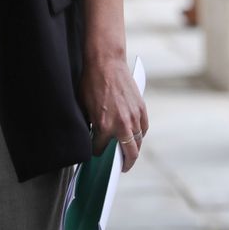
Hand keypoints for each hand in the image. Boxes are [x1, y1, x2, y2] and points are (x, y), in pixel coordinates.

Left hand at [80, 52, 149, 172]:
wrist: (106, 62)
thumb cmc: (92, 82)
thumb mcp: (84, 106)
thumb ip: (91, 124)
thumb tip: (93, 135)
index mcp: (104, 126)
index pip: (100, 150)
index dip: (97, 152)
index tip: (96, 154)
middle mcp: (121, 125)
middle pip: (128, 153)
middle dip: (124, 163)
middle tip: (121, 167)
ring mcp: (134, 117)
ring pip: (138, 142)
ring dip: (134, 149)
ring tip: (129, 153)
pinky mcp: (141, 109)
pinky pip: (144, 129)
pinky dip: (140, 135)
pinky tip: (136, 137)